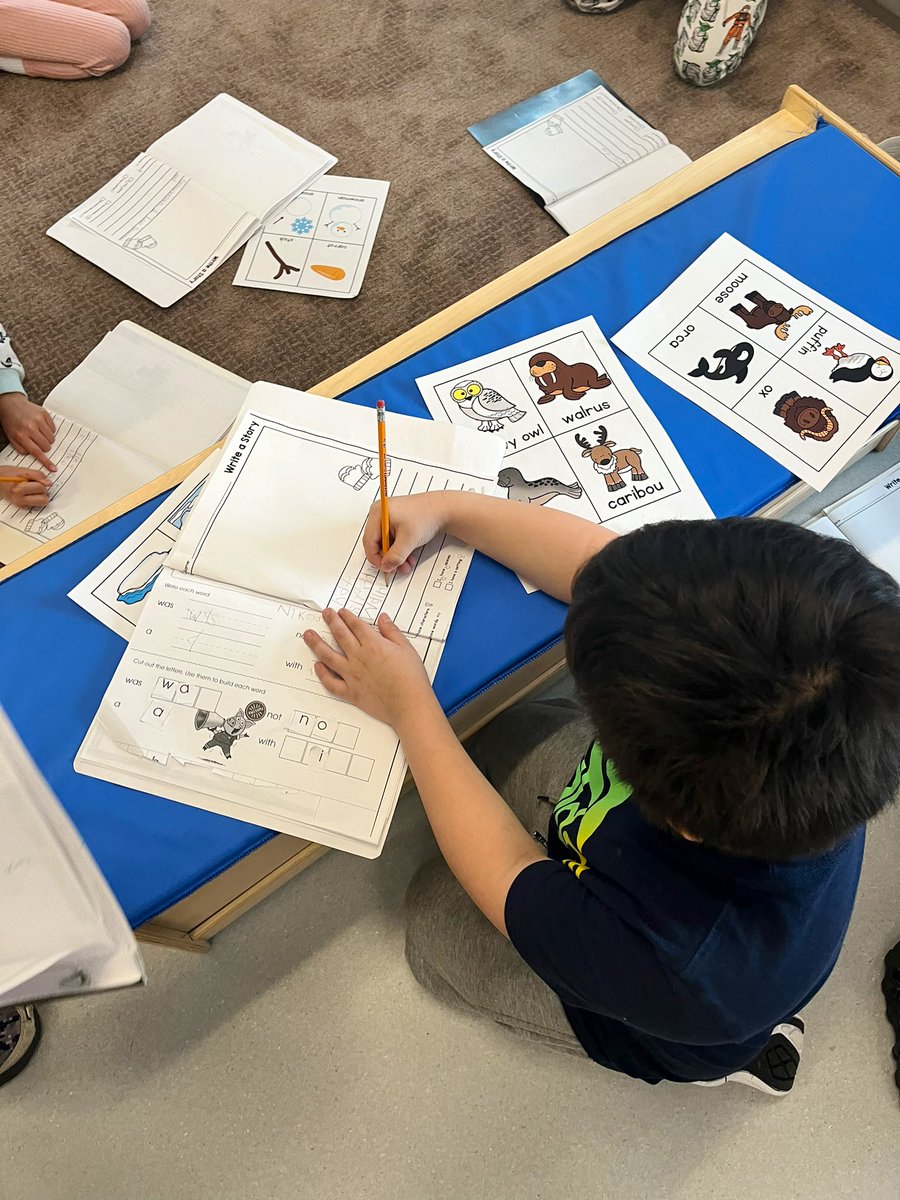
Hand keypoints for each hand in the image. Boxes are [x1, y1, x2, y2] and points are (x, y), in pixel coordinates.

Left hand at [0, 393, 56, 471]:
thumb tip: (34, 454)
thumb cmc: (11, 421)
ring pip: (52, 438)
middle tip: (38, 442)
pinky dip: (49, 430)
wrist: (11, 404)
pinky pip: (53, 429)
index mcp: (21, 435)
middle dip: (44, 447)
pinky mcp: (44, 414)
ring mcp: (38, 420)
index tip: (53, 468)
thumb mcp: (11, 437)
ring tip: (39, 434)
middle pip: (46, 446)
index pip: (37, 452)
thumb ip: (21, 448)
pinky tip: (41, 426)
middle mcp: (30, 427)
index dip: (46, 461)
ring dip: (47, 439)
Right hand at [0, 468, 51, 507]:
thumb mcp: (22, 471)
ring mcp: (21, 504)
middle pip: (44, 499)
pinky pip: (36, 504)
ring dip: (41, 496)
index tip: (39, 480)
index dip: (43, 482)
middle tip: (36, 485)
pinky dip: (35, 498)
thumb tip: (49, 483)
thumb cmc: (7, 475)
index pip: (41, 488)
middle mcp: (20, 499)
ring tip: (33, 489)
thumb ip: (37, 475)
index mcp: (19, 489)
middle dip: (43, 491)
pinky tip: (29, 493)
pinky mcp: (22, 507)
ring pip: (42, 503)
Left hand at [303, 608, 434, 727]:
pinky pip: (331, 682)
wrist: (409, 703)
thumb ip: (392, 631)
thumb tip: (383, 619)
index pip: (356, 625)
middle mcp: (359, 657)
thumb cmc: (410, 678)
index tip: (341, 612)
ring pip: (328, 656)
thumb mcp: (406, 648)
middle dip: (331, 621)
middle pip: (340, 635)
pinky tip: (318, 666)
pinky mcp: (350, 692)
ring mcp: (352, 675)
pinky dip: (322, 674)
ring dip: (316, 644)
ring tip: (308, 635)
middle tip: (325, 614)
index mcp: (373, 645)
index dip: (347, 616)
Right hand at [362, 492, 448, 574]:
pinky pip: (392, 539)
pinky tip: (408, 556)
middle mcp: (380, 513)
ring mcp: (388, 517)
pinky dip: (399, 549)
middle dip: (388, 557)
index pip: (369, 541)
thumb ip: (395, 556)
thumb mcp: (408, 540)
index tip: (385, 568)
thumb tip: (386, 566)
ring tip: (406, 564)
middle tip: (397, 568)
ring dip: (395, 555)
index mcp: (377, 513)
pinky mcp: (396, 521)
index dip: (376, 558)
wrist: (443, 509)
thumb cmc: (426, 516)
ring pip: (386, 542)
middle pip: (376, 542)